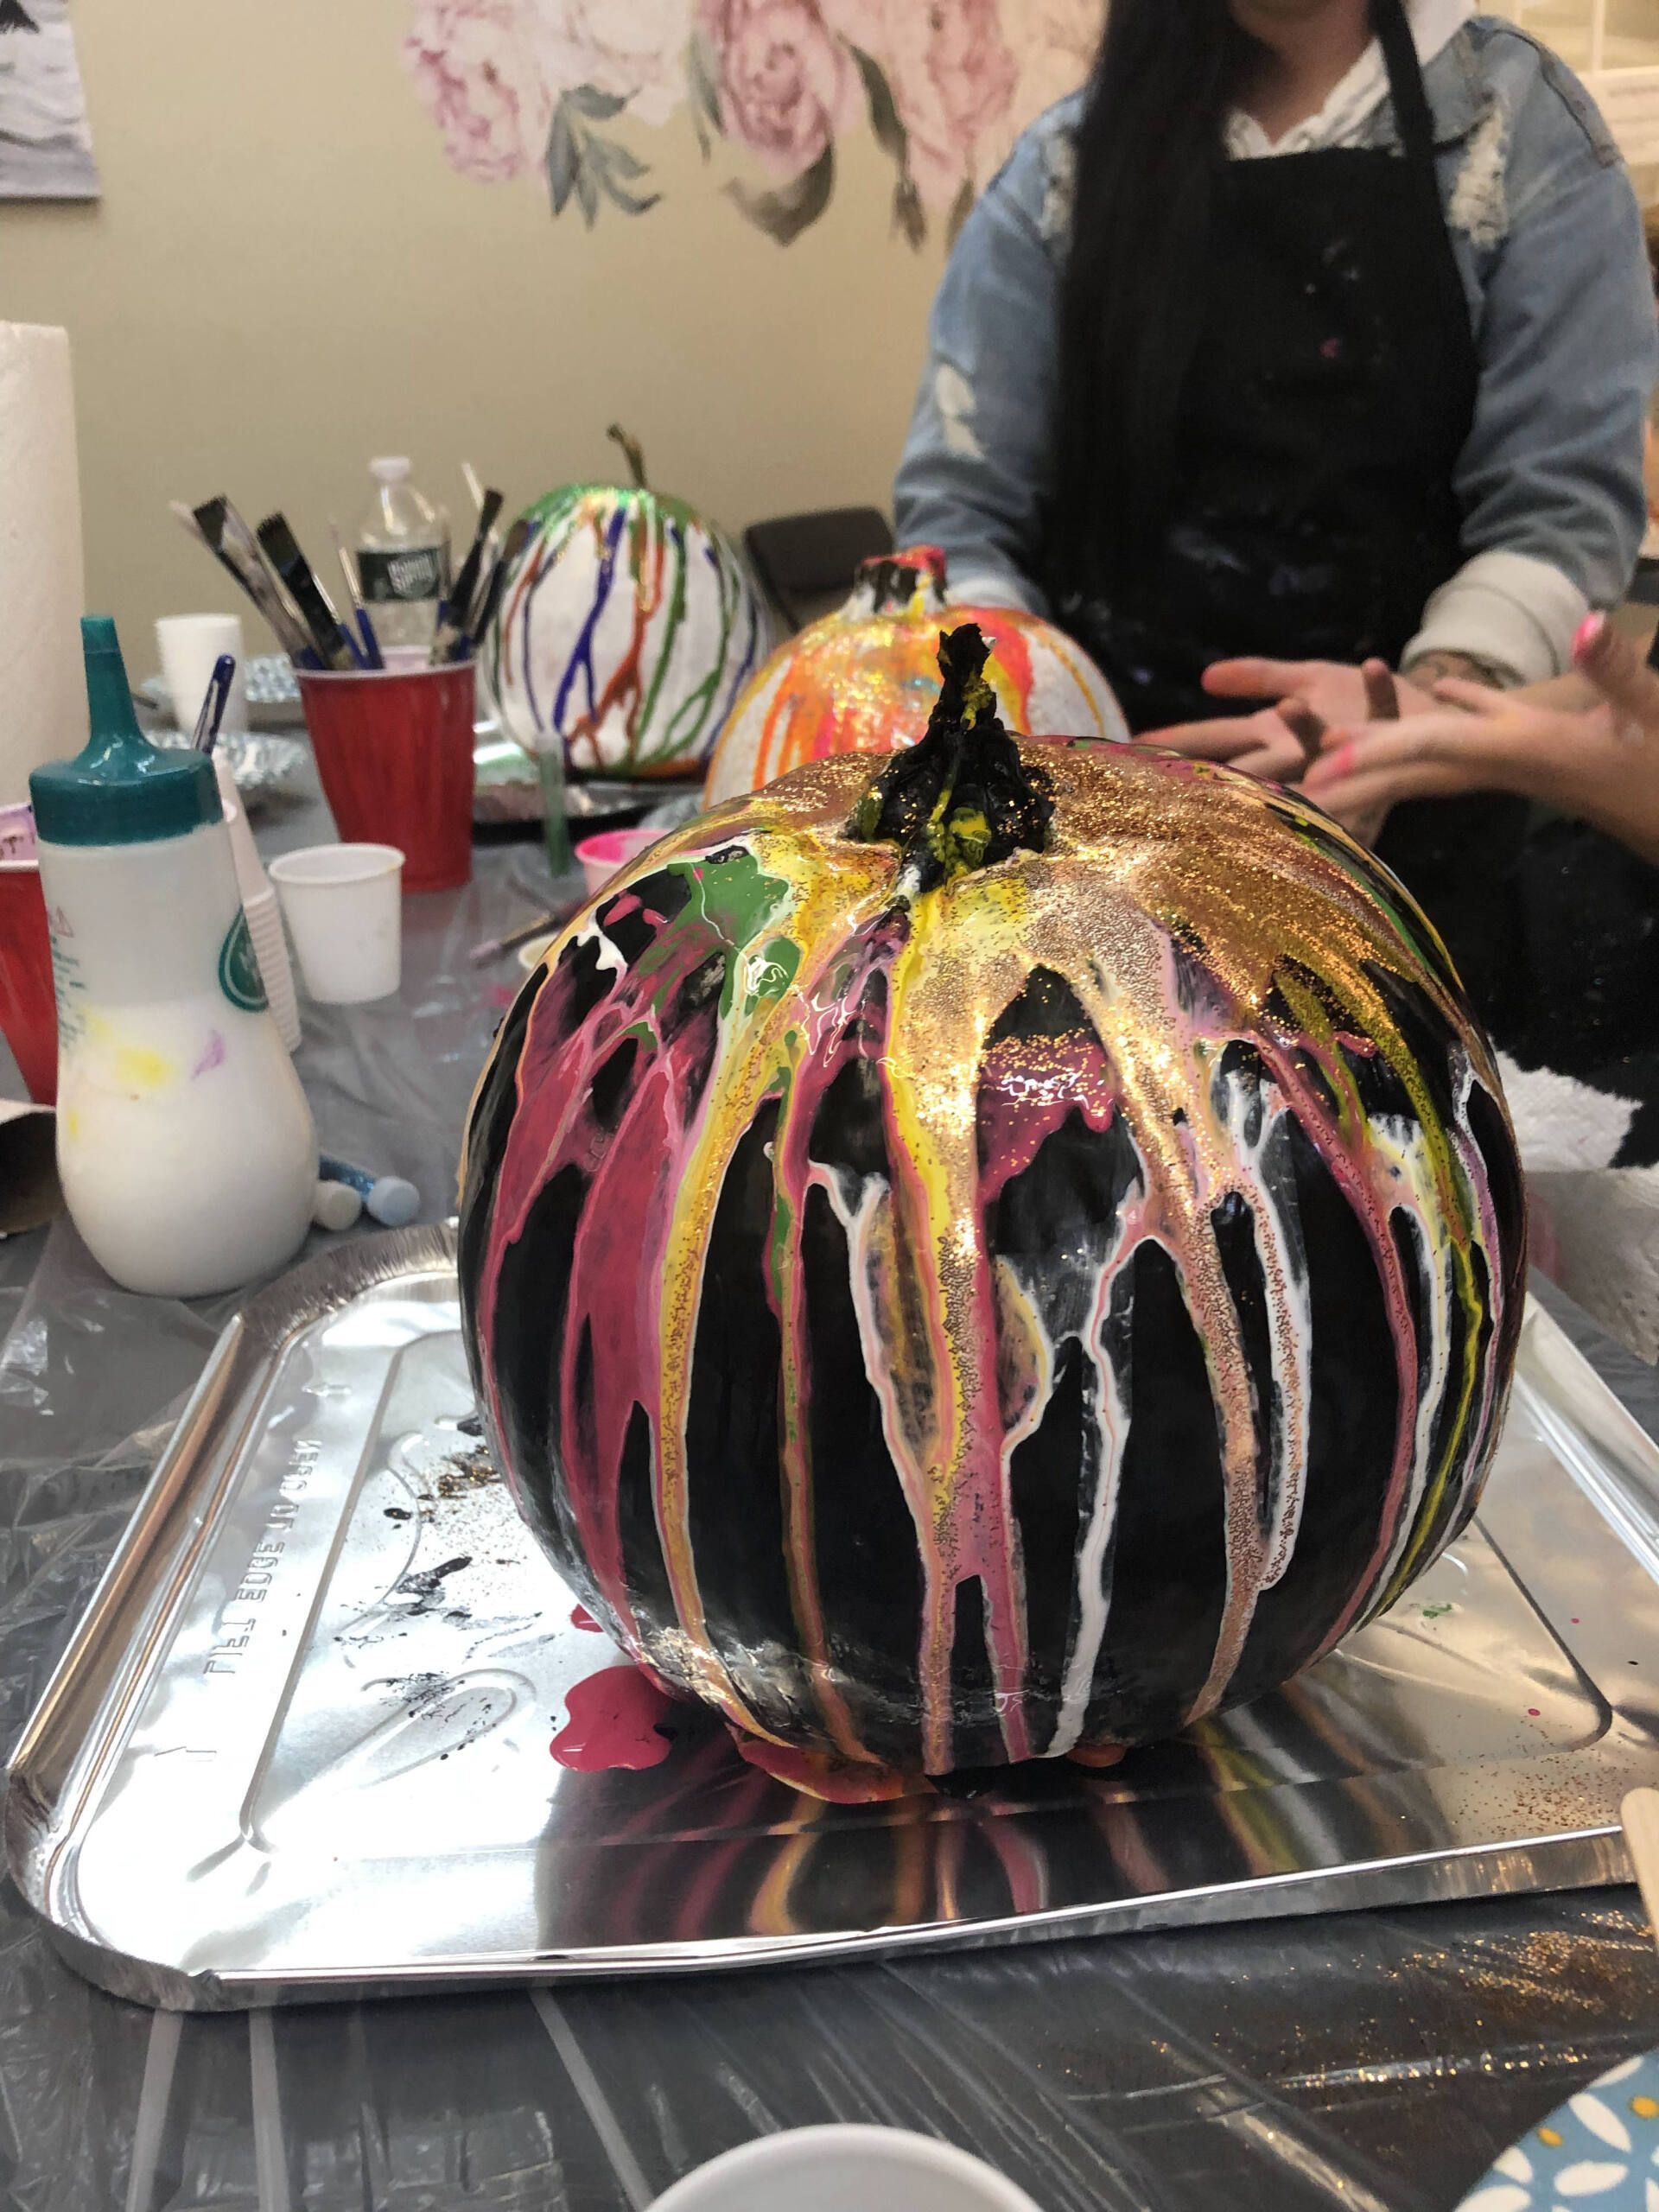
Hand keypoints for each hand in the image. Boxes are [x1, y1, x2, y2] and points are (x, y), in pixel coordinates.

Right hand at [1145, 657, 1431, 780]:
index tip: (1135, 751)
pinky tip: (1372, 664)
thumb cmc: (1363, 702)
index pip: (1216, 743)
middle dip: (1230, 769)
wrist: (1432, 716)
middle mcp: (1305, 750)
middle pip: (1256, 761)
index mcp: (1278, 736)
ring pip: (1317, 745)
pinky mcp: (1390, 732)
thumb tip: (1206, 678)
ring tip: (1285, 705)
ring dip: (1302, 728)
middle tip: (1197, 780)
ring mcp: (1347, 745)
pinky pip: (1385, 707)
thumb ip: (1258, 676)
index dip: (1177, 746)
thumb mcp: (1307, 680)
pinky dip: (1378, 686)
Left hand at [1304, 615, 1658, 864]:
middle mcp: (1502, 761)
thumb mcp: (1651, 715)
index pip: (1432, 749)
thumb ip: (1617, 672)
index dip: (1376, 754)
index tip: (1320, 770)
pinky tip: (1436, 690)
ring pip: (1428, 756)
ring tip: (1315, 756)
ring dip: (1374, 755)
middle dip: (1344, 779)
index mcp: (1520, 752)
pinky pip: (1472, 733)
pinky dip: (1448, 716)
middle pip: (1405, 769)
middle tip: (1275, 793)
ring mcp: (1515, 757)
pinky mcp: (1535, 747)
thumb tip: (1590, 622)